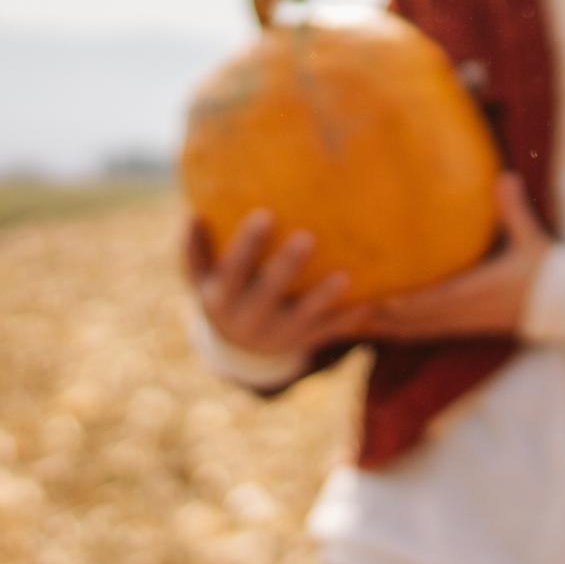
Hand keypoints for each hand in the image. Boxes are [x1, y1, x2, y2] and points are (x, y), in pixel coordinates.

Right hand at [184, 209, 360, 359]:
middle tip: (307, 236)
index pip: (234, 267)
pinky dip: (350, 319)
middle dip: (288, 266)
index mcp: (221, 298)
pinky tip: (371, 302)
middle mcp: (249, 319)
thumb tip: (193, 213)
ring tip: (345, 276)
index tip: (264, 213)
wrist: (240, 350)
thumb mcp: (200, 278)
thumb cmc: (222, 294)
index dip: (248, 243)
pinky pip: (329, 332)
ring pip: (305, 317)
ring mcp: (279, 334)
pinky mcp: (305, 342)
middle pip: (269, 291)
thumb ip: (195, 249)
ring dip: (324, 297)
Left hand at [349, 175, 551, 343]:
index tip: (358, 297)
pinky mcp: (463, 327)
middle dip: (368, 320)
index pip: (423, 303)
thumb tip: (505, 176)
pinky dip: (396, 331)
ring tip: (341, 324)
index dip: (389, 304)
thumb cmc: (549, 273)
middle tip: (331, 313)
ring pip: (408, 332)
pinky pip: (421, 332)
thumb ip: (513, 210)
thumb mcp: (531, 240)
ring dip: (376, 330)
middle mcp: (459, 313)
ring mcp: (460, 323)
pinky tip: (376, 327)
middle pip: (404, 323)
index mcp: (471, 293)